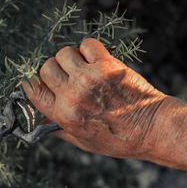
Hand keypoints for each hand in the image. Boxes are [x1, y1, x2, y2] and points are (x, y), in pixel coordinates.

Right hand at [22, 38, 168, 158]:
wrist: (153, 129)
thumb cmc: (120, 139)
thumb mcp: (84, 142)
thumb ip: (61, 130)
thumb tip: (43, 122)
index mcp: (64, 116)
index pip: (33, 91)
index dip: (33, 83)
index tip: (40, 81)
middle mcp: (73, 96)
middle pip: (46, 68)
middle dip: (54, 69)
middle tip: (67, 74)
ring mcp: (89, 79)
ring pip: (64, 53)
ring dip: (71, 58)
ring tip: (84, 67)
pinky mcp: (107, 66)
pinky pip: (87, 44)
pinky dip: (89, 49)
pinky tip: (97, 60)